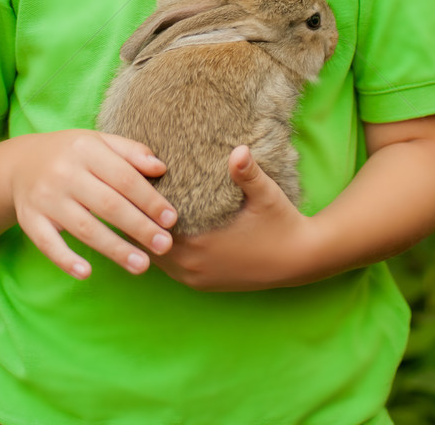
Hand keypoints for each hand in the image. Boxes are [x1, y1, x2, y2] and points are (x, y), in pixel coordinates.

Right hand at [7, 130, 176, 279]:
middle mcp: (64, 173)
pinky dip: (66, 259)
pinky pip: (48, 244)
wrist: (20, 163)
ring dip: (115, 249)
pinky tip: (86, 273)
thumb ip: (130, 151)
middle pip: (108, 204)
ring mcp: (45, 198)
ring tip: (142, 265)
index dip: (149, 199)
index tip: (171, 219)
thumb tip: (161, 168)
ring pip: (84, 228)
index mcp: (86, 149)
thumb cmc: (73, 154)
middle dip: (139, 227)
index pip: (124, 177)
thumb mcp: (99, 141)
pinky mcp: (29, 220)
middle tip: (165, 246)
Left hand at [151, 146, 317, 291]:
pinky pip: (170, 268)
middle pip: (148, 243)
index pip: (154, 225)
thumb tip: (238, 150)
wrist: (300, 260)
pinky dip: (162, 250)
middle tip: (134, 191)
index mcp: (200, 245)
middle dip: (141, 219)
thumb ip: (248, 173)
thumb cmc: (281, 224)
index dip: (143, 204)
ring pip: (156, 258)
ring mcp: (196, 279)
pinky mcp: (203, 284)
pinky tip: (162, 229)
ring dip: (149, 236)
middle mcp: (192, 267)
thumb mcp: (266, 195)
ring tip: (141, 208)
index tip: (138, 181)